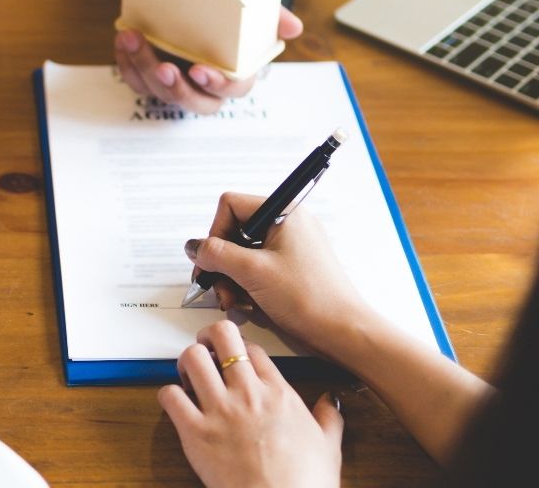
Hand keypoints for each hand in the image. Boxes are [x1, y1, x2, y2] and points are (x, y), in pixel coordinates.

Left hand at [114, 7, 302, 114]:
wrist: (197, 0)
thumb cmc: (229, 13)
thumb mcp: (253, 10)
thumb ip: (271, 17)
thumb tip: (294, 28)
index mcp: (234, 74)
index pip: (233, 90)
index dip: (218, 84)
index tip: (201, 70)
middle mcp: (205, 86)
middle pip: (194, 101)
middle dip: (177, 88)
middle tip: (165, 68)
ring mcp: (176, 83)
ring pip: (159, 91)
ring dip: (143, 68)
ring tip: (132, 39)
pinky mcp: (151, 76)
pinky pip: (136, 80)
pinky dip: (126, 63)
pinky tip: (122, 41)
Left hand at [158, 320, 342, 487]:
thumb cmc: (306, 483)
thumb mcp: (328, 446)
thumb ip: (328, 417)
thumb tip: (331, 400)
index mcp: (278, 393)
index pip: (252, 348)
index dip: (239, 347)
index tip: (234, 356)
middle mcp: (247, 394)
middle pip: (222, 336)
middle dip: (209, 336)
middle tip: (205, 347)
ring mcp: (220, 411)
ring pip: (193, 358)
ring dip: (186, 361)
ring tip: (189, 374)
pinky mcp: (196, 433)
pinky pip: (171, 396)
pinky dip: (169, 394)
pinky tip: (177, 403)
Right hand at [184, 192, 368, 356]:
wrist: (344, 332)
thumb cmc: (309, 298)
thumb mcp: (252, 272)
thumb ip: (216, 254)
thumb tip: (194, 247)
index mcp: (284, 213)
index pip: (232, 206)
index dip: (215, 232)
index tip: (211, 260)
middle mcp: (288, 225)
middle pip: (236, 232)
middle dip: (223, 263)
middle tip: (219, 287)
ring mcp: (292, 247)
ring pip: (245, 254)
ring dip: (232, 278)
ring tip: (235, 301)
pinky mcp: (293, 268)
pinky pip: (259, 268)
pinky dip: (248, 285)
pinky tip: (249, 304)